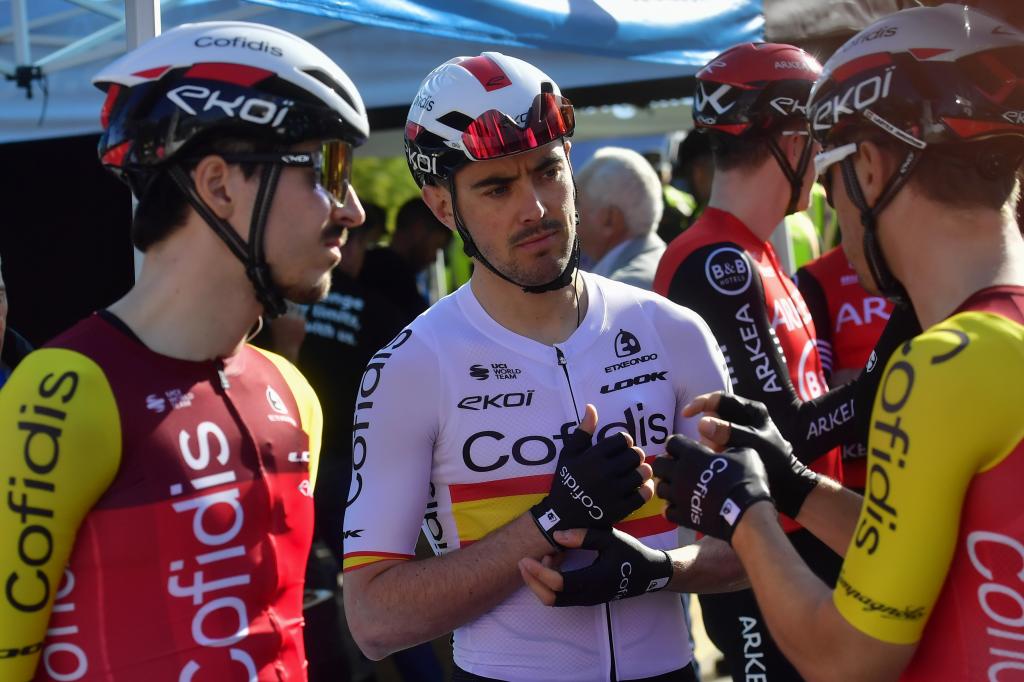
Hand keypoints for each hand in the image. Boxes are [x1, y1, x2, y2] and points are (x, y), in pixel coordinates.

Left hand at [518, 528, 671, 606]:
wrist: (649, 573)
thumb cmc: (630, 553)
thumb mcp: (610, 538)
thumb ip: (583, 536)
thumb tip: (556, 536)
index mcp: (595, 580)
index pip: (559, 584)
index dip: (539, 573)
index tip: (526, 559)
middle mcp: (589, 595)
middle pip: (551, 598)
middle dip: (533, 581)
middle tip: (524, 561)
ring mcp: (587, 600)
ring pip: (555, 599)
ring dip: (541, 581)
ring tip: (544, 556)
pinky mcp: (586, 599)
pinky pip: (562, 597)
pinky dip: (550, 583)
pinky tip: (553, 562)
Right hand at [530, 404, 651, 548]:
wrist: (561, 516)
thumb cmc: (565, 481)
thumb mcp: (569, 454)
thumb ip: (582, 431)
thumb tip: (591, 407)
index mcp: (592, 457)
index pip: (623, 439)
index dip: (625, 441)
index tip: (620, 448)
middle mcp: (603, 473)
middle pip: (636, 454)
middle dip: (635, 455)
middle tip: (630, 461)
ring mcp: (613, 492)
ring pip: (643, 473)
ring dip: (642, 471)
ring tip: (636, 473)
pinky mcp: (620, 509)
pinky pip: (644, 494)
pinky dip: (646, 489)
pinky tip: (639, 487)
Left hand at [652, 435, 771, 542]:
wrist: (746, 513)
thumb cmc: (747, 479)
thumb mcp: (744, 453)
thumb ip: (728, 447)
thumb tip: (724, 449)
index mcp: (692, 454)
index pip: (672, 442)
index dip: (678, 445)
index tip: (685, 449)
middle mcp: (679, 473)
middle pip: (658, 464)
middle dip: (666, 464)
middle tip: (677, 468)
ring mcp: (678, 496)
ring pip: (660, 488)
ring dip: (668, 486)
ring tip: (679, 489)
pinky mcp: (682, 515)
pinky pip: (667, 511)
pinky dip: (672, 508)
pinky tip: (682, 507)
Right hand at [683, 392, 818, 518]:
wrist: (787, 485)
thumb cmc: (775, 461)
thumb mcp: (753, 443)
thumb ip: (729, 432)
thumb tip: (702, 423)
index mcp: (753, 410)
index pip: (721, 399)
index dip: (702, 403)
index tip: (687, 413)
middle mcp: (745, 417)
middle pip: (716, 414)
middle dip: (707, 428)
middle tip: (706, 443)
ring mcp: (740, 431)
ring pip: (714, 429)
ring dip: (710, 440)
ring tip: (717, 453)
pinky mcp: (735, 444)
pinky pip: (717, 441)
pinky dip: (714, 448)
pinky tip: (719, 458)